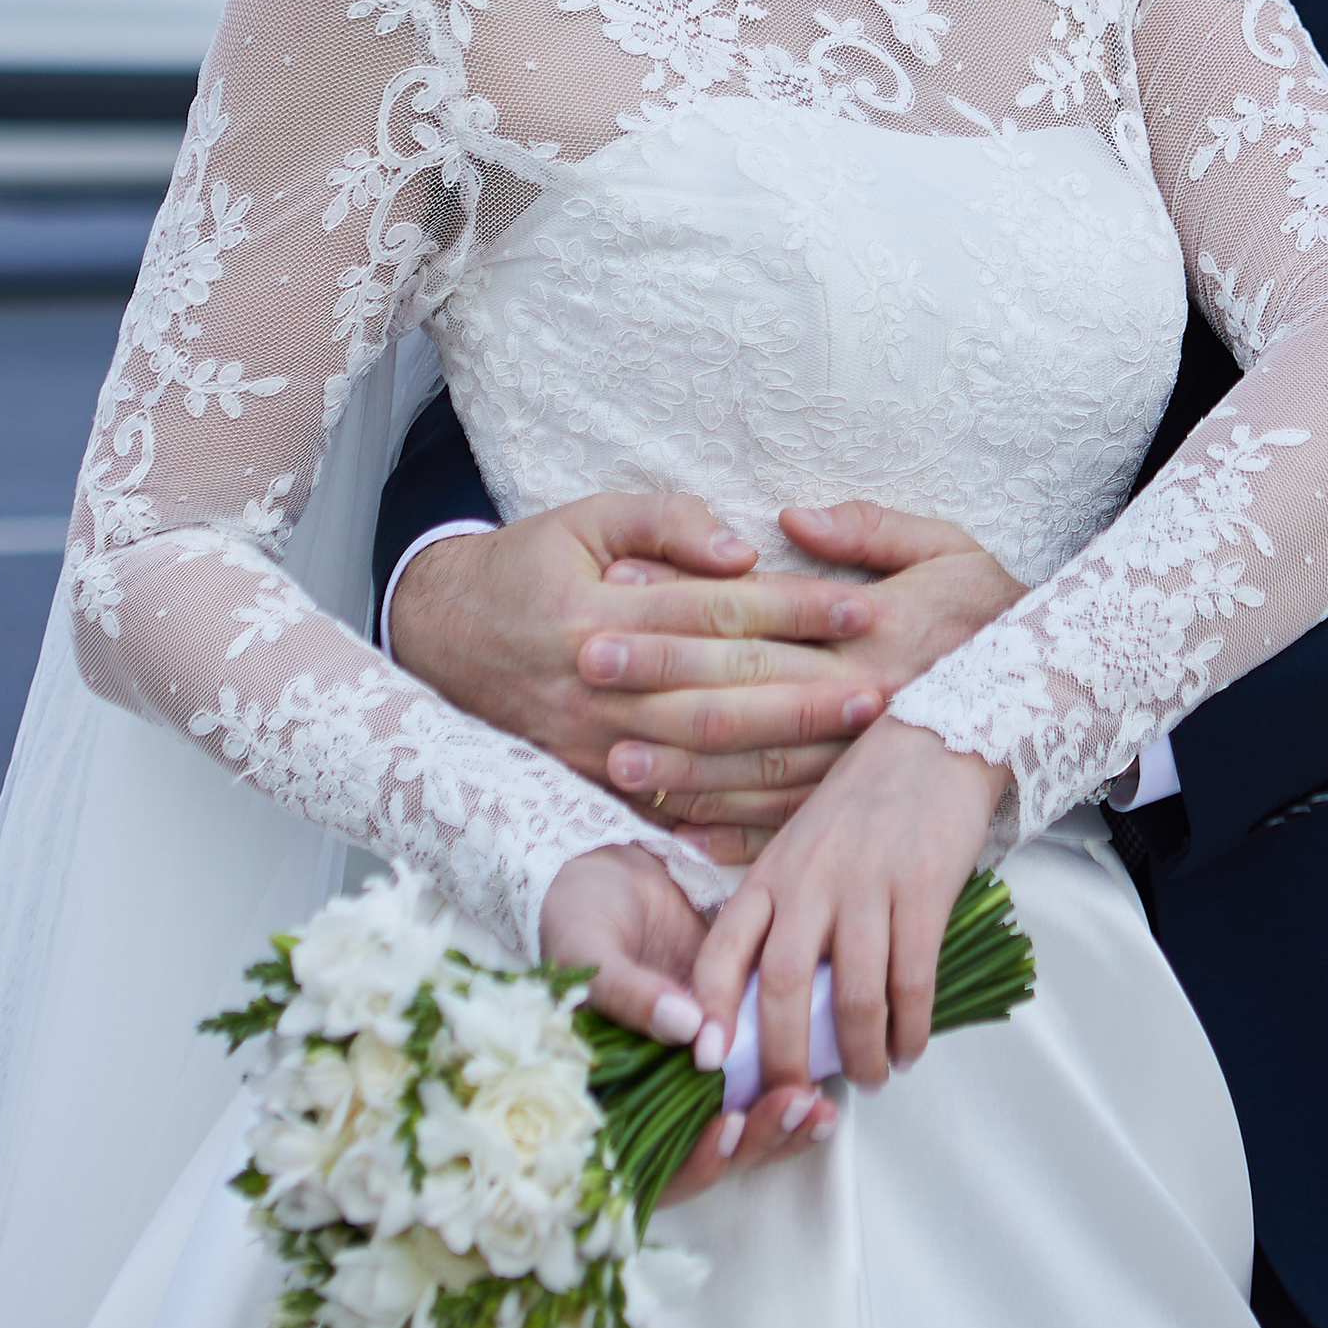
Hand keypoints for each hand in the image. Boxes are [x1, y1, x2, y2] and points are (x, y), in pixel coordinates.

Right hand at [388, 492, 883, 794]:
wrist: (440, 637)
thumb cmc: (531, 565)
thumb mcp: (585, 516)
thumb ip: (666, 522)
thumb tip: (743, 549)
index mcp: (597, 613)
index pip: (716, 612)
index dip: (794, 609)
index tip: (864, 605)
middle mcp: (596, 687)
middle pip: (720, 696)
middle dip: (808, 693)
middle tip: (886, 684)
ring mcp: (591, 745)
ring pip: (705, 761)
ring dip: (787, 753)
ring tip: (858, 737)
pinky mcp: (590, 782)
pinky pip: (675, 805)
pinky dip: (735, 811)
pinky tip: (795, 804)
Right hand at [538, 842, 834, 1205]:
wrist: (606, 874)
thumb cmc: (579, 921)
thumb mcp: (589, 956)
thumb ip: (630, 995)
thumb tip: (688, 1029)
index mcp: (608, 1097)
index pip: (651, 1164)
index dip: (694, 1161)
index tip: (730, 1131)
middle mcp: (653, 1096)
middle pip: (708, 1154)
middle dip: (756, 1141)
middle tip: (796, 1107)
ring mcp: (692, 1074)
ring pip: (741, 1126)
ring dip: (782, 1126)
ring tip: (820, 1108)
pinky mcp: (724, 1041)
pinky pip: (759, 1080)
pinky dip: (790, 1091)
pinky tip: (827, 1089)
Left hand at [586, 503, 1023, 853]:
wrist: (1055, 686)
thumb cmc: (988, 605)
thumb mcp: (944, 544)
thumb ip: (868, 530)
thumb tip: (790, 522)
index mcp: (869, 631)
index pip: (758, 620)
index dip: (685, 613)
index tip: (617, 599)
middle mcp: (860, 700)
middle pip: (744, 694)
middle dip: (660, 683)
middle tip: (586, 672)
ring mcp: (860, 761)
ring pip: (758, 768)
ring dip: (681, 763)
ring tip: (611, 755)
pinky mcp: (865, 803)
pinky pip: (793, 823)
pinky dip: (734, 831)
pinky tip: (678, 826)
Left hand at [688, 715, 1006, 1094]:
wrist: (933, 741)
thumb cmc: (861, 804)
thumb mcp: (800, 848)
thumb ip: (780, 911)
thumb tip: (763, 1001)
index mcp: (770, 874)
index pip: (721, 954)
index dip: (710, 1016)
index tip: (712, 1066)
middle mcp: (810, 881)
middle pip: (781, 989)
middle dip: (786, 1059)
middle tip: (796, 1096)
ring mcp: (868, 885)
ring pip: (853, 995)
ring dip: (860, 1053)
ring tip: (868, 1079)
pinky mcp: (924, 889)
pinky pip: (913, 978)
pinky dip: (911, 1027)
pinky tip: (909, 1049)